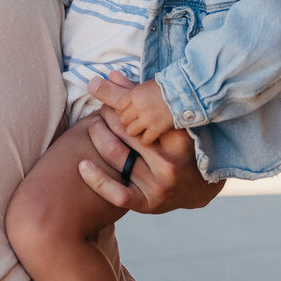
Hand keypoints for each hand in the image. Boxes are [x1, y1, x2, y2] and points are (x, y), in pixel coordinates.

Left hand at [79, 73, 223, 214]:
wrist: (198, 188)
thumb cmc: (180, 145)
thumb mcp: (168, 121)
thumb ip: (141, 97)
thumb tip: (111, 75)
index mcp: (179, 139)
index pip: (139, 114)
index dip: (118, 102)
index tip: (109, 96)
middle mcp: (170, 163)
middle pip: (126, 132)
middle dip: (108, 116)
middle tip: (101, 110)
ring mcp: (159, 186)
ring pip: (116, 156)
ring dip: (98, 136)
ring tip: (93, 125)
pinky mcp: (148, 204)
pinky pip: (117, 193)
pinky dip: (96, 179)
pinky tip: (82, 165)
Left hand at [88, 75, 173, 145]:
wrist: (187, 92)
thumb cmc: (168, 87)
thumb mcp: (146, 84)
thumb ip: (128, 86)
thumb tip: (111, 75)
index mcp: (135, 93)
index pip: (118, 106)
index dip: (123, 110)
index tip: (129, 111)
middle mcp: (139, 106)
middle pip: (123, 120)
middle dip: (128, 120)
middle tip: (137, 120)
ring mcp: (148, 119)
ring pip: (130, 131)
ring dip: (136, 130)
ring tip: (143, 128)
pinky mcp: (157, 129)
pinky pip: (144, 140)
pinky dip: (146, 139)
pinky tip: (151, 135)